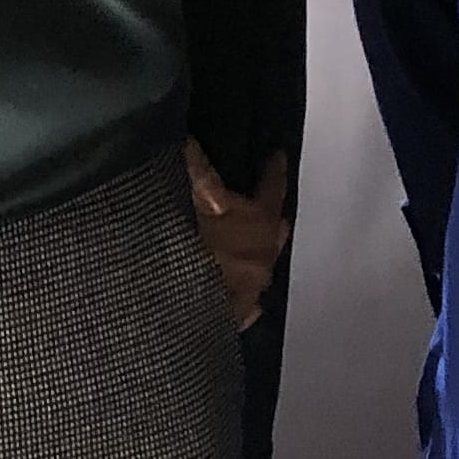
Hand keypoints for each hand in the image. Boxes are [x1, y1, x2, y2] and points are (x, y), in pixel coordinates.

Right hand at [185, 144, 291, 328]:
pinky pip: (243, 299)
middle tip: (263, 200)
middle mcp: (263, 255)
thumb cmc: (189, 247)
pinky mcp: (236, 315)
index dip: (273, 169)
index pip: (271, 187)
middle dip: (268, 213)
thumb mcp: (192, 197)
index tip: (277, 156)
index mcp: (257, 222)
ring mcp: (253, 288)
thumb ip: (196, 170)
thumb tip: (192, 143)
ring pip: (260, 264)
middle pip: (273, 227)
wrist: (180, 309)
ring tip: (242, 243)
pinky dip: (237, 287)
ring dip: (253, 251)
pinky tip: (230, 286)